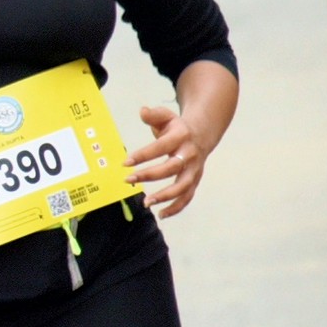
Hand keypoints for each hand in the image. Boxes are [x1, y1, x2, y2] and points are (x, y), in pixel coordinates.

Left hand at [130, 102, 209, 217]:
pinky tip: (161, 214)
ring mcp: (194, 170)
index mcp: (181, 137)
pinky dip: (176, 208)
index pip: (161, 147)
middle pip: (171, 168)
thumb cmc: (176, 127)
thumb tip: (142, 111)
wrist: (202, 134)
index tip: (125, 162)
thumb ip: (154, 115)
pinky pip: (187, 197)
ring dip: (165, 196)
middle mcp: (189, 154)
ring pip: (182, 187)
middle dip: (149, 175)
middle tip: (128, 180)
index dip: (143, 155)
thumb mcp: (166, 116)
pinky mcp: (194, 181)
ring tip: (146, 203)